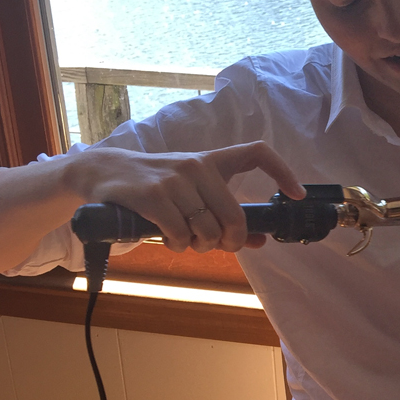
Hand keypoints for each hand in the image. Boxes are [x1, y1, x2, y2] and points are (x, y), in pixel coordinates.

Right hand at [68, 141, 304, 253]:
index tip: (296, 194)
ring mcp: (175, 180)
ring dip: (200, 246)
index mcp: (213, 161)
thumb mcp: (193, 194)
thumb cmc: (157, 187)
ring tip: (187, 241)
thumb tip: (260, 241)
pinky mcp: (153, 195)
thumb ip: (224, 214)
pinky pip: (181, 234)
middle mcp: (198, 166)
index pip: (257, 152)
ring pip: (207, 230)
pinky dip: (180, 246)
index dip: (283, 171)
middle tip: (217, 246)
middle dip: (230, 241)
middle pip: (233, 216)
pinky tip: (172, 240)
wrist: (104, 173)